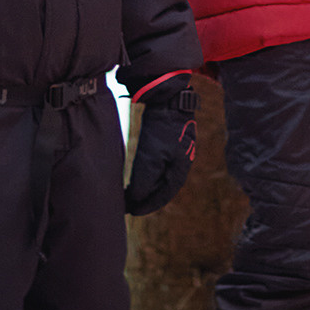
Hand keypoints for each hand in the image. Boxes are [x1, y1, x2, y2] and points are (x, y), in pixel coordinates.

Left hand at [125, 78, 199, 215]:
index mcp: (180, 169)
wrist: (168, 98)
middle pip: (163, 188)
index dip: (147, 205)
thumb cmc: (161, 128)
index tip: (132, 211)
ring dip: (145, 186)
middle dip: (145, 198)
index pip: (163, 195)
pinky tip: (137, 173)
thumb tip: (136, 198)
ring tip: (130, 192)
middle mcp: (181, 163)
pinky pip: (158, 165)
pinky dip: (147, 173)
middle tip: (128, 204)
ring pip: (160, 177)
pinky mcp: (169, 142)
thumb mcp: (150, 157)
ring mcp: (176, 152)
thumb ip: (144, 180)